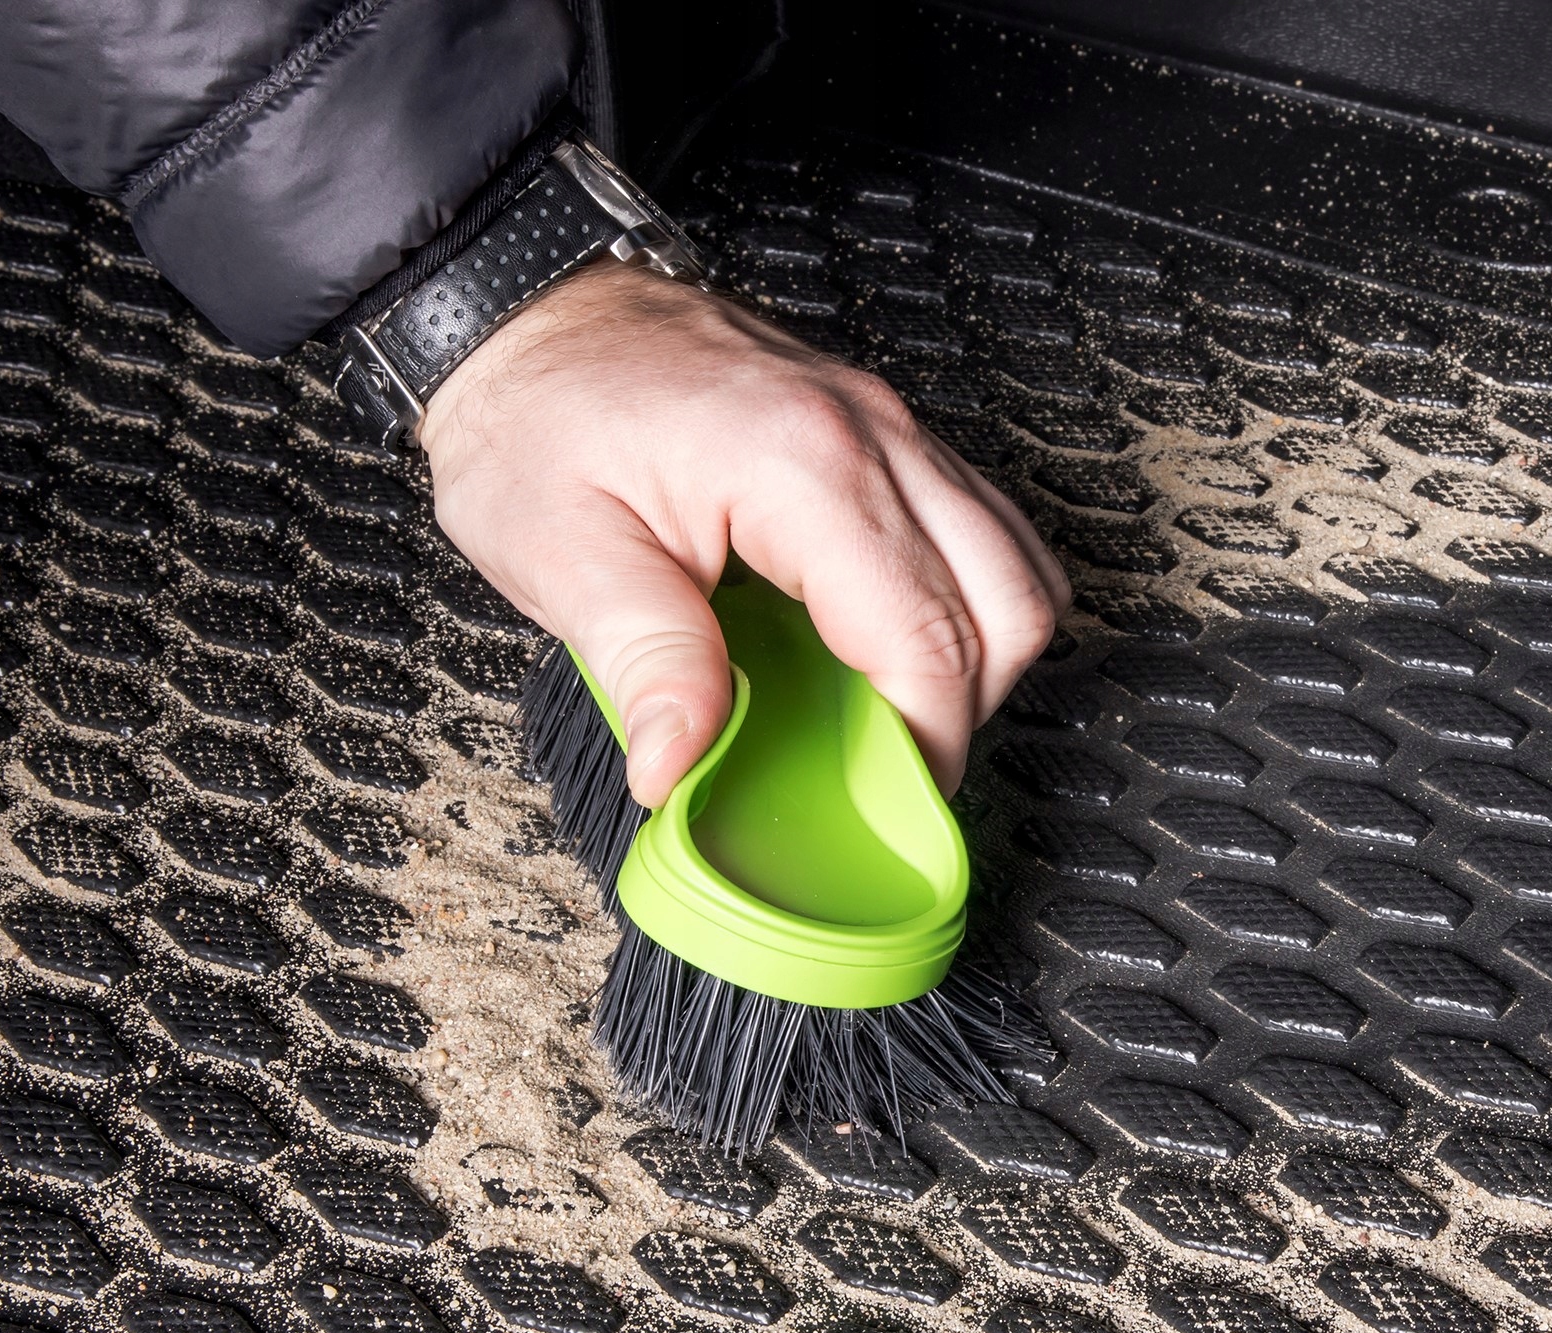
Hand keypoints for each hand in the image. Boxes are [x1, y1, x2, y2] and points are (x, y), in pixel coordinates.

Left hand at [418, 259, 1069, 802]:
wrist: (532, 311)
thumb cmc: (540, 414)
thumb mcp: (561, 555)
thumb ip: (644, 666)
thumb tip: (679, 766)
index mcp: (805, 468)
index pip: (929, 640)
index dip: (923, 742)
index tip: (884, 802)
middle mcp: (875, 435)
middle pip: (1008, 609)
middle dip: (965, 710)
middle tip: (886, 765)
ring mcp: (894, 426)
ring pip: (1019, 568)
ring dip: (980, 657)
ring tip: (892, 705)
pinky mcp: (889, 432)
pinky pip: (985, 530)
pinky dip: (968, 602)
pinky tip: (890, 637)